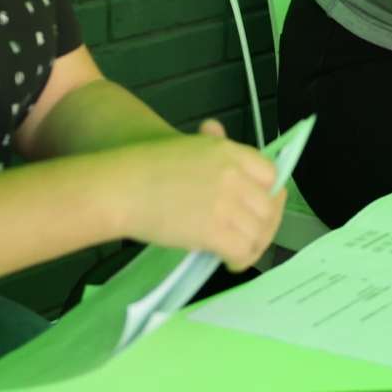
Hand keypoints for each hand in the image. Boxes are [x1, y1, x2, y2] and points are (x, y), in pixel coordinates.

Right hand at [120, 120, 284, 270]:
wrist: (120, 187)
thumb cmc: (145, 166)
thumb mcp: (186, 144)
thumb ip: (211, 142)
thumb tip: (216, 129)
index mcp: (231, 152)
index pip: (271, 175)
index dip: (269, 195)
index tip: (259, 207)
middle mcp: (234, 176)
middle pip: (268, 207)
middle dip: (264, 226)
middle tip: (251, 237)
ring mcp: (226, 204)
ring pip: (259, 231)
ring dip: (253, 246)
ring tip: (240, 253)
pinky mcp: (214, 232)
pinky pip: (242, 250)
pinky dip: (240, 260)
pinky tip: (229, 262)